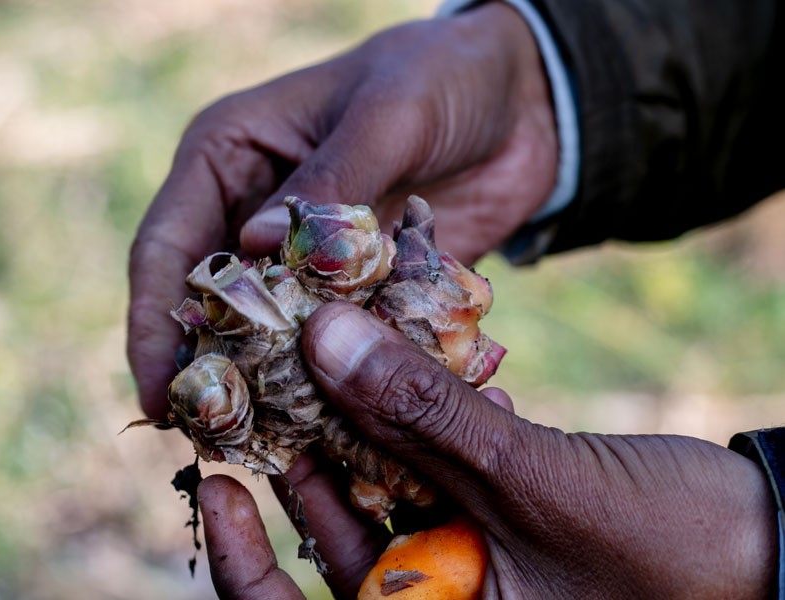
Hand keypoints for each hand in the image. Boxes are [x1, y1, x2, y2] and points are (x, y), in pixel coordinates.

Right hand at [128, 3, 557, 417]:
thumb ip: (329, 181)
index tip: (158, 391)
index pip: (168, 245)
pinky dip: (334, 379)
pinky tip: (337, 425)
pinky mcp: (356, 288)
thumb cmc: (443, 77)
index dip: (154, 321)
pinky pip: (334, 341)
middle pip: (207, 303)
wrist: (524, 105)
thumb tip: (251, 249)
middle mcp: (253, 210)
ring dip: (268, 386)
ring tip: (268, 448)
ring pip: (269, 333)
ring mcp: (306, 257)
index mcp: (230, 155)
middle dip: (207, 368)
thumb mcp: (388, 114)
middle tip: (210, 437)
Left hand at [198, 303, 777, 598]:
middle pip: (336, 549)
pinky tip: (421, 379)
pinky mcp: (501, 532)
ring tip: (333, 361)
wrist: (774, 549)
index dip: (242, 561)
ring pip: (385, 504)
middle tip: (266, 388)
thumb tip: (324, 337)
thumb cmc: (673, 553)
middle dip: (303, 464)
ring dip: (364, 433)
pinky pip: (438, 483)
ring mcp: (474, 574)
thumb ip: (425, 413)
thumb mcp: (535, 482)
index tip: (213, 481)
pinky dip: (425, 433)